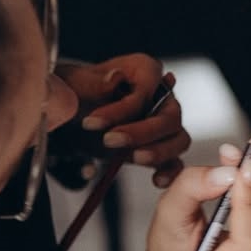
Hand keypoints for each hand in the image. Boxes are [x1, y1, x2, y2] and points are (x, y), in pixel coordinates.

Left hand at [55, 54, 190, 185]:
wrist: (71, 113)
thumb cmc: (75, 92)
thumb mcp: (74, 83)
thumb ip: (93, 81)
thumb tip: (115, 79)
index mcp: (145, 71)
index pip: (147, 90)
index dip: (123, 109)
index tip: (93, 122)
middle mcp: (162, 96)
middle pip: (170, 116)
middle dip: (142, 132)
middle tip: (109, 140)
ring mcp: (164, 124)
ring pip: (178, 139)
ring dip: (159, 151)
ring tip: (135, 158)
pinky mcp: (160, 148)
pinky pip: (175, 161)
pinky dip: (169, 171)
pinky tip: (157, 180)